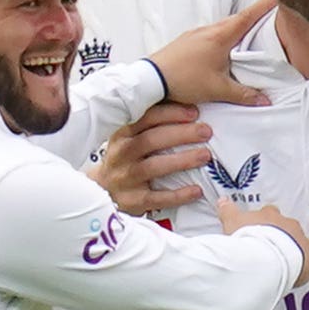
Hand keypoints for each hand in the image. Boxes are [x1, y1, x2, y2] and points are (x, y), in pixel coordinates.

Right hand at [91, 102, 211, 215]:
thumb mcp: (130, 137)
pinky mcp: (133, 200)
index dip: (171, 114)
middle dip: (181, 134)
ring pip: (154, 167)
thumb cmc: (125, 158)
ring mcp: (126, 177)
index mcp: (123, 133)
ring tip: (205, 155)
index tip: (195, 112)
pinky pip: (158, 198)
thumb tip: (190, 109)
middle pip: (151, 140)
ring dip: (182, 160)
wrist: (102, 189)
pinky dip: (178, 194)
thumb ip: (151, 124)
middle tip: (206, 131)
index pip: (146, 118)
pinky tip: (197, 190)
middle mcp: (121, 153)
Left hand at [145, 0, 275, 106]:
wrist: (151, 80)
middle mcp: (207, 31)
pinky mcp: (186, 42)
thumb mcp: (218, 90)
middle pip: (235, 20)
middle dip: (252, 18)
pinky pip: (209, 35)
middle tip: (265, 17)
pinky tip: (220, 51)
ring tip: (245, 37)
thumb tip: (263, 99)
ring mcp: (195, 34)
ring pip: (221, 27)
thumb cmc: (182, 79)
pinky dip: (220, 38)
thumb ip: (244, 94)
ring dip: (234, 29)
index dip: (263, 7)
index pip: (247, 17)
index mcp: (219, 37)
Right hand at [217, 199, 308, 285]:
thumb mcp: (232, 221)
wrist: (264, 255)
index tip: (262, 230)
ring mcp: (302, 244)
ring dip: (301, 251)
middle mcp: (290, 227)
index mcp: (271, 216)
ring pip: (306, 245)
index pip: (270, 214)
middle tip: (275, 248)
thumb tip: (222, 200)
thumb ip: (227, 210)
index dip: (266, 223)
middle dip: (285, 237)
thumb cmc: (247, 237)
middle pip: (290, 229)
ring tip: (296, 261)